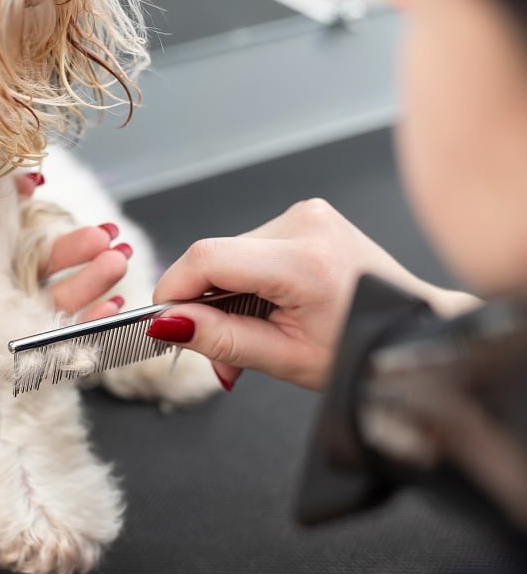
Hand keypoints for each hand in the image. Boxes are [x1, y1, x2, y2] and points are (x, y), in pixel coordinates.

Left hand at [0, 197, 130, 503]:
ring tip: (118, 262)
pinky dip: (88, 326)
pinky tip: (111, 309)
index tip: (49, 194)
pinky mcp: (20, 375)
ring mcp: (1, 342)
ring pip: (54, 303)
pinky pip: (62, 344)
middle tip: (105, 236)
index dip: (25, 217)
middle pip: (33, 268)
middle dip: (71, 250)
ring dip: (88, 282)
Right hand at [151, 199, 473, 390]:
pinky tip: (267, 307)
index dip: (173, 289)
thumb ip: (221, 339)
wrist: (409, 329)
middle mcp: (304, 225)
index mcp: (305, 261)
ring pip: (229, 254)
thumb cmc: (362, 347)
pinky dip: (246, 281)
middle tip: (222, 353)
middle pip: (215, 257)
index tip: (164, 322)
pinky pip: (250, 248)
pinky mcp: (306, 216)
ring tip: (253, 334)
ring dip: (225, 295)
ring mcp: (307, 215)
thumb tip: (167, 324)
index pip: (207, 257)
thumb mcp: (286, 359)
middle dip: (204, 305)